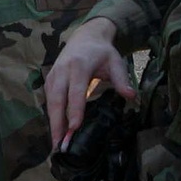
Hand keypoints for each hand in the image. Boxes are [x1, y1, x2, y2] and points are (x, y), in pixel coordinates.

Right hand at [45, 18, 133, 149]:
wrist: (85, 36)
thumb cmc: (101, 52)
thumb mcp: (115, 61)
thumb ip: (121, 79)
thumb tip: (130, 96)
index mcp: (79, 66)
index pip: (76, 92)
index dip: (74, 110)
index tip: (74, 128)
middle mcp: (63, 70)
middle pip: (57, 99)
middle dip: (57, 123)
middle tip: (59, 144)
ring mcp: (54, 74)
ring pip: (50, 101)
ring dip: (52, 122)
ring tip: (56, 143)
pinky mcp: (50, 79)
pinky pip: (49, 99)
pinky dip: (52, 115)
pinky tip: (56, 130)